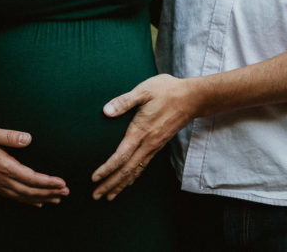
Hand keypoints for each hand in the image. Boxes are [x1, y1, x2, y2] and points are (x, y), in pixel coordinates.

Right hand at [0, 126, 68, 205]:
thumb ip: (10, 136)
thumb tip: (28, 138)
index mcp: (4, 166)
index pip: (31, 178)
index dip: (47, 182)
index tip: (62, 182)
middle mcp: (2, 179)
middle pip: (30, 191)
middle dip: (50, 192)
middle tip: (66, 192)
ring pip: (24, 196)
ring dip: (42, 198)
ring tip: (57, 198)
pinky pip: (14, 197)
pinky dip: (28, 201)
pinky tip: (38, 202)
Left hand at [91, 74, 197, 200]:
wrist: (192, 98)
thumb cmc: (167, 91)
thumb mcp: (144, 91)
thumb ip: (124, 102)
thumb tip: (106, 111)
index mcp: (141, 131)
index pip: (121, 156)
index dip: (107, 169)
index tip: (94, 178)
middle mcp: (148, 143)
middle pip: (127, 170)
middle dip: (110, 184)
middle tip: (96, 196)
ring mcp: (155, 146)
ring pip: (136, 171)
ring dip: (121, 184)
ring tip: (109, 195)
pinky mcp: (159, 145)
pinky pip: (143, 166)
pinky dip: (133, 177)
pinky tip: (128, 181)